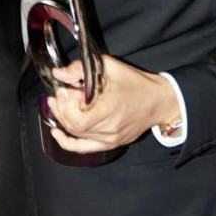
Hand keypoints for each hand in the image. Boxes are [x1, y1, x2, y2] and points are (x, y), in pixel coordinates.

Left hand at [46, 56, 179, 154]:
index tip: (64, 90)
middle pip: (74, 126)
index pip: (78, 119)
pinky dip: (66, 142)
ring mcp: (110, 140)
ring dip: (63, 119)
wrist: (158, 101)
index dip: (66, 106)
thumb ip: (81, 69)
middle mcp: (109, 129)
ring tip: (59, 103)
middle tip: (60, 93)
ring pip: (76, 135)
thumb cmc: (136, 82)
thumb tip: (58, 74)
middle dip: (61, 109)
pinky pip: (82, 148)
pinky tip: (56, 131)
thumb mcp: (110, 67)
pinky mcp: (110, 144)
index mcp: (110, 109)